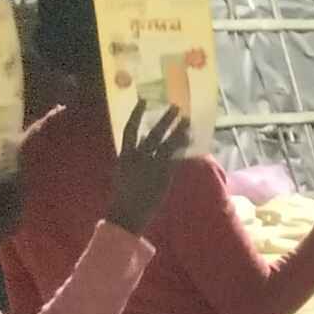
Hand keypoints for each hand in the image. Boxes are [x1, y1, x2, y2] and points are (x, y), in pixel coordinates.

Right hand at [103, 103, 197, 239]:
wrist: (127, 212)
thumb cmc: (125, 196)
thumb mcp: (123, 174)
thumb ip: (131, 158)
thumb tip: (140, 144)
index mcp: (124, 156)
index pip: (130, 129)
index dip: (136, 114)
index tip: (144, 101)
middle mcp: (137, 156)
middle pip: (153, 133)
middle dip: (165, 119)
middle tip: (176, 107)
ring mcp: (150, 164)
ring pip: (166, 142)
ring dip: (177, 130)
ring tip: (187, 120)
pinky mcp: (162, 173)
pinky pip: (174, 156)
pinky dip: (182, 146)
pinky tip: (190, 139)